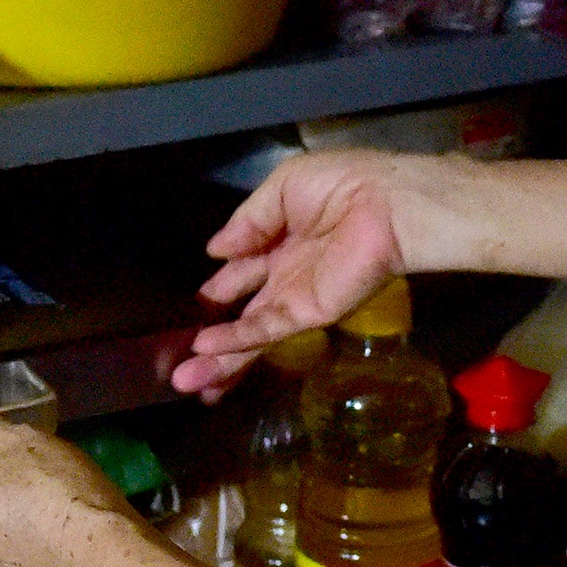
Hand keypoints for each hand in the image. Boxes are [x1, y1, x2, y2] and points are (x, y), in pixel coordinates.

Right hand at [177, 151, 452, 394]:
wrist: (386, 205)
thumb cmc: (341, 184)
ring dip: (217, 358)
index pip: (241, 271)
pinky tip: (205, 353)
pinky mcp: (308, 313)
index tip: (190, 309)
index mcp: (281, 241)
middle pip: (242, 313)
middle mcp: (286, 275)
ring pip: (249, 333)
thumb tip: (214, 250)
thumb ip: (249, 220)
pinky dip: (234, 342)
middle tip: (181, 363)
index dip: (216, 291)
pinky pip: (265, 329)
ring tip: (183, 381)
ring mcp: (296, 298)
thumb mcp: (283, 187)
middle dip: (211, 336)